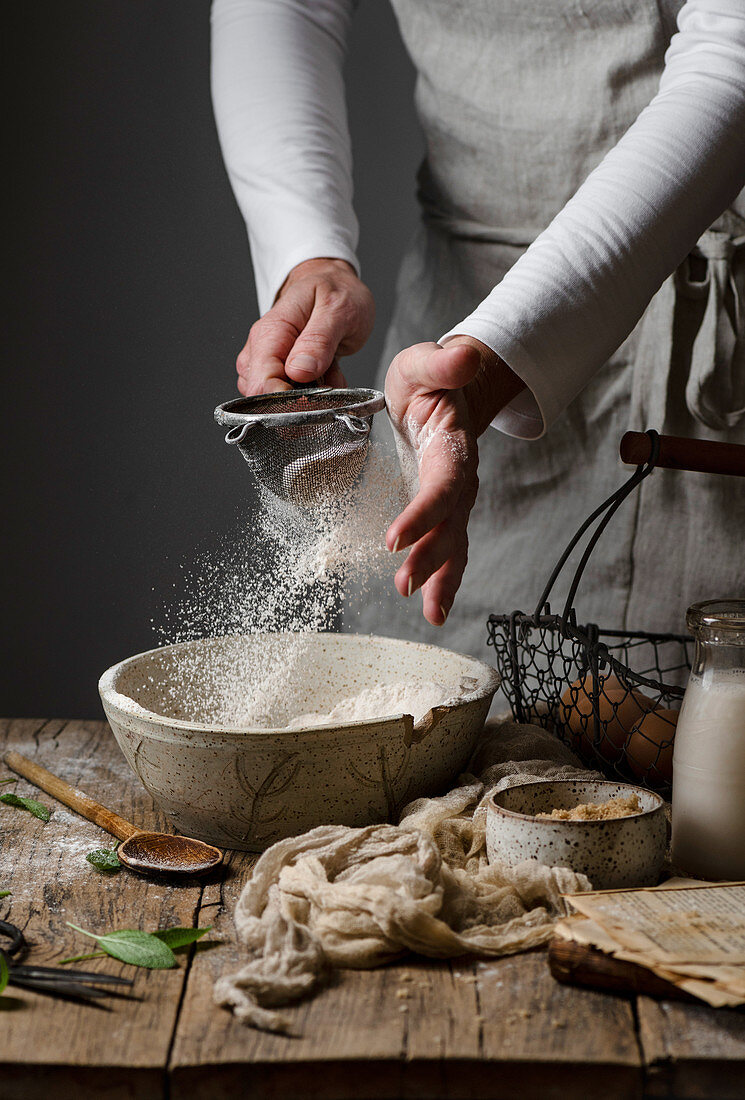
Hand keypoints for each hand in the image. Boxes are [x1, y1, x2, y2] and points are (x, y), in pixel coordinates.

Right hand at [236, 258, 374, 394]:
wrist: (335, 282)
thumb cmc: (336, 290)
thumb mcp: (338, 309)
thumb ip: (319, 340)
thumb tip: (299, 371)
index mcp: (272, 331)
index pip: (261, 380)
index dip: (284, 399)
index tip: (311, 399)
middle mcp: (263, 347)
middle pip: (262, 394)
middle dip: (298, 400)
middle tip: (327, 381)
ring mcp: (269, 359)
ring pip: (275, 398)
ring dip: (308, 396)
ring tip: (330, 372)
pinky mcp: (279, 369)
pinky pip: (289, 394)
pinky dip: (313, 393)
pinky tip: (328, 375)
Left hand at [385, 336, 524, 625]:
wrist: (448, 392)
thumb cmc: (428, 380)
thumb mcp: (424, 362)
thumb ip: (441, 363)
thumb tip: (463, 355)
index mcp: (453, 447)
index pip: (441, 486)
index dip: (422, 514)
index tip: (395, 538)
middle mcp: (460, 479)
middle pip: (450, 524)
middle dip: (430, 557)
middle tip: (404, 585)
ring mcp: (455, 499)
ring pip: (455, 544)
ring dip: (441, 577)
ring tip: (430, 611)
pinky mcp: (444, 511)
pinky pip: (448, 549)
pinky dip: (442, 579)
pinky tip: (432, 608)